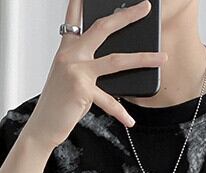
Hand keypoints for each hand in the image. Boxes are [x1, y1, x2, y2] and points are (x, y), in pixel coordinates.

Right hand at [21, 0, 167, 151]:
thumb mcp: (70, 80)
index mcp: (67, 50)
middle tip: (145, 8)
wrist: (43, 126)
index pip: (74, 19)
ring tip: (162, 58)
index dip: (80, 3)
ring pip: (116, 60)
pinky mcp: (81, 88)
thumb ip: (88, 68)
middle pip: (103, 28)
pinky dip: (120, 112)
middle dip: (127, 16)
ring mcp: (76, 70)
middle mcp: (70, 55)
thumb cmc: (58, 105)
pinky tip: (130, 121)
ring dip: (143, 59)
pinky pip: (109, 99)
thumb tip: (116, 68)